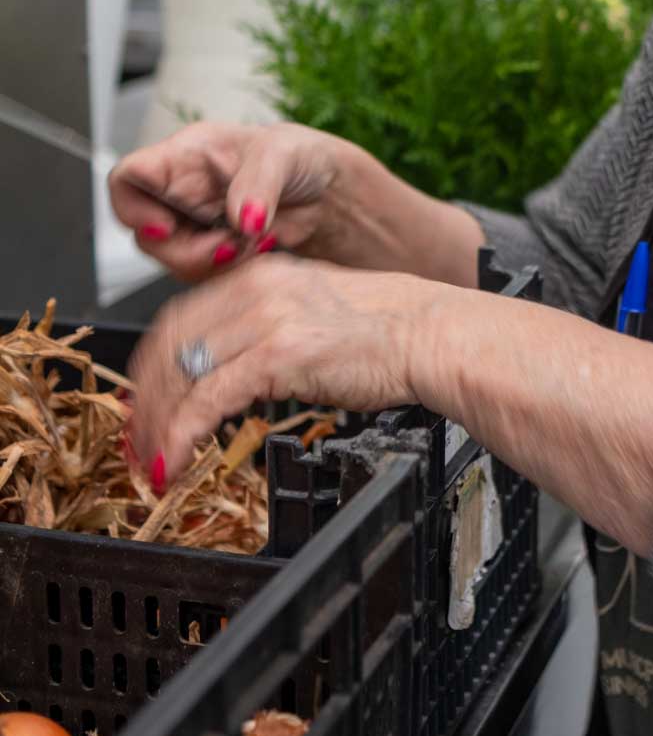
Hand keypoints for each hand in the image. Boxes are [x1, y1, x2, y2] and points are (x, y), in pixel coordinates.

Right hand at [109, 121, 357, 279]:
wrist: (331, 195)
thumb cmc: (302, 157)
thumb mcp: (283, 154)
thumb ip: (257, 184)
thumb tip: (241, 218)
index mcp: (185, 157)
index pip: (127, 178)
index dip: (132, 208)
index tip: (167, 226)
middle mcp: (182, 193)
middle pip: (147, 236)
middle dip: (188, 250)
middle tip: (230, 244)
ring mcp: (197, 227)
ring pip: (174, 263)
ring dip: (214, 263)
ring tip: (255, 240)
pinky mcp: (215, 254)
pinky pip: (204, 278)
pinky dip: (231, 273)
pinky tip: (259, 251)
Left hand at [127, 255, 440, 486]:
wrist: (429, 334)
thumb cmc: (385, 332)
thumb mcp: (310, 311)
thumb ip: (263, 326)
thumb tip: (226, 365)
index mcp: (258, 274)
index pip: (179, 319)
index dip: (152, 368)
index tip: (147, 403)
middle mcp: (254, 288)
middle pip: (169, 345)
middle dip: (146, 400)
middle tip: (139, 440)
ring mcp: (265, 319)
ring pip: (181, 373)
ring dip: (157, 424)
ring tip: (153, 460)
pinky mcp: (278, 354)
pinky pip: (208, 399)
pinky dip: (182, 434)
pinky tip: (176, 461)